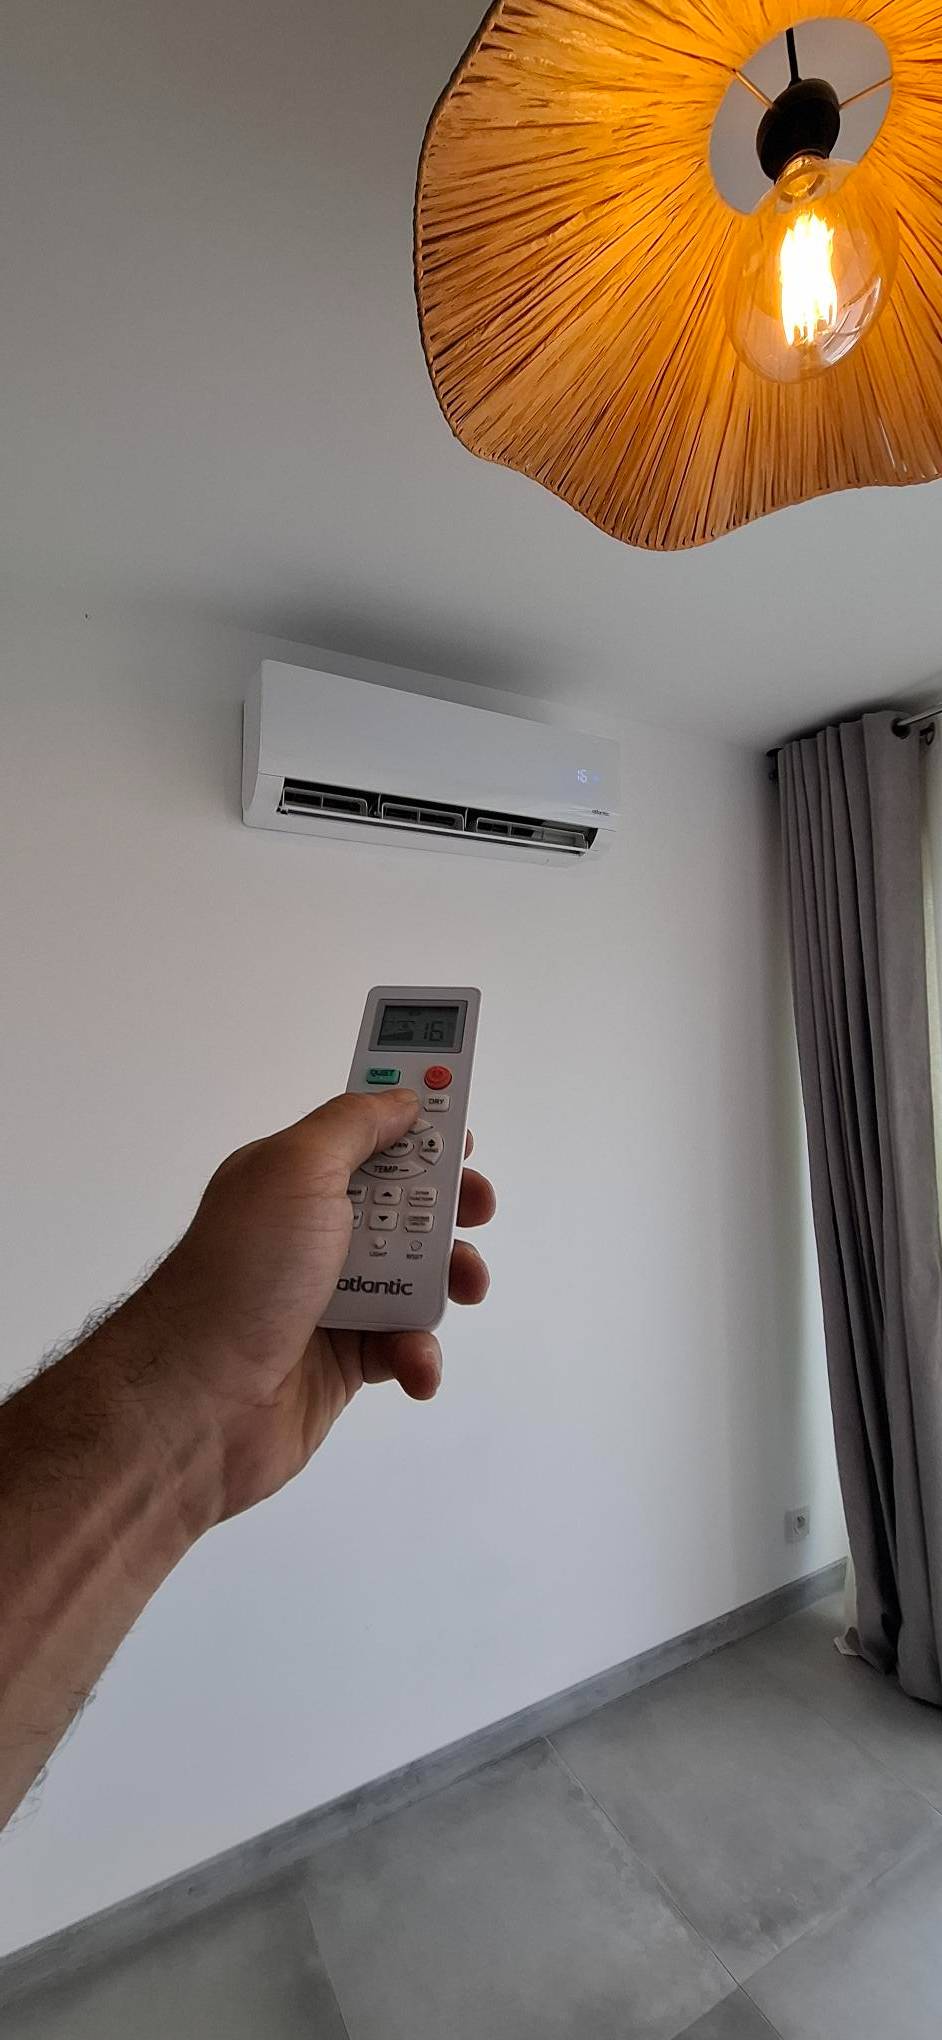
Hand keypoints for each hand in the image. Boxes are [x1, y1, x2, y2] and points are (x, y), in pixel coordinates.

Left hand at [137, 1089, 494, 1521]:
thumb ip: (354, 1125)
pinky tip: (411, 1360)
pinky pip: (402, 1345)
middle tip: (476, 1211)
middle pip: (404, 1203)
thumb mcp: (296, 1169)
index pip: (364, 1136)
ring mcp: (328, 1297)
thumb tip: (402, 1099)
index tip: (463, 1136)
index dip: (414, 1129)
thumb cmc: (242, 1275)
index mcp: (294, 1178)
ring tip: (461, 1288)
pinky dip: (417, 1353)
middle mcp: (311, 1232)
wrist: (197, 1402)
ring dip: (448, 1280)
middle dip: (450, 1204)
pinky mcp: (343, 1359)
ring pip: (415, 1276)